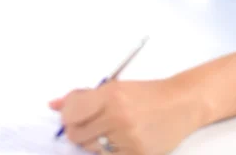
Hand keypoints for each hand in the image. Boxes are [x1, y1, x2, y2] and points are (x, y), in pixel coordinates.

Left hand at [49, 78, 202, 154]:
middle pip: (77, 134)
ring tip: (110, 128)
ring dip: (94, 140)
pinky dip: (109, 151)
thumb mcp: (115, 87)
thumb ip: (83, 96)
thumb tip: (54, 105)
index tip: (68, 113)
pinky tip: (120, 138)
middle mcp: (117, 116)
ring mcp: (127, 138)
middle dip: (75, 129)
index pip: (72, 112)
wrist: (180, 104)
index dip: (66, 115)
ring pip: (91, 148)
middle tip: (85, 123)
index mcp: (111, 95)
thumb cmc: (147, 93)